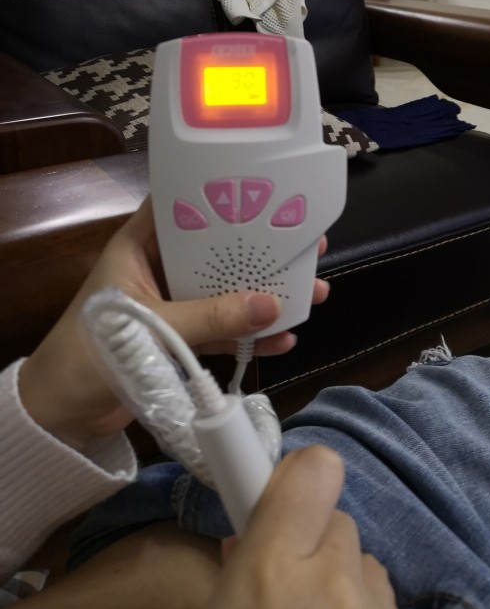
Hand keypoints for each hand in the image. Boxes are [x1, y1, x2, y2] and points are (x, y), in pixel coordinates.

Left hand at [18, 198, 329, 446]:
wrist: (61, 416)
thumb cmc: (88, 354)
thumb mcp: (150, 328)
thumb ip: (209, 318)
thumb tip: (271, 305)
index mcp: (141, 246)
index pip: (185, 204)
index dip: (226, 195)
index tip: (272, 192)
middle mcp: (160, 268)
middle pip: (219, 250)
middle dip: (262, 251)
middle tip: (308, 245)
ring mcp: (173, 304)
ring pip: (227, 291)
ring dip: (264, 295)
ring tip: (311, 292)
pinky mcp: (182, 339)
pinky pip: (224, 330)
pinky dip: (250, 335)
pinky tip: (282, 339)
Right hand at [204, 446, 396, 608]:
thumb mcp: (216, 605)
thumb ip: (240, 561)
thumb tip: (248, 536)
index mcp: (269, 569)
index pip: (313, 469)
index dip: (296, 476)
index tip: (275, 492)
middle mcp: (331, 581)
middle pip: (337, 520)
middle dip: (313, 541)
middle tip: (284, 583)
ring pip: (363, 560)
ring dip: (342, 580)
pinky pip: (383, 598)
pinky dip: (362, 608)